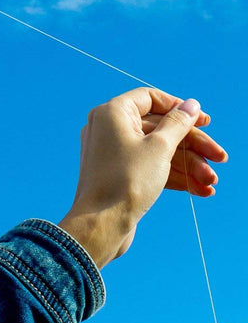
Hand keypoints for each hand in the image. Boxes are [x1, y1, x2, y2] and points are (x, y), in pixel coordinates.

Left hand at [58, 87, 227, 268]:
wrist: (101, 224)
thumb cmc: (128, 181)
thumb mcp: (160, 148)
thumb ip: (178, 123)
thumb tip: (191, 104)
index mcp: (112, 112)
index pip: (149, 98)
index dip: (179, 107)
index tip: (204, 121)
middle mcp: (109, 127)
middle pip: (159, 127)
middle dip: (192, 144)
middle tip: (221, 158)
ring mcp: (113, 151)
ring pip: (157, 150)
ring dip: (188, 165)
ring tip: (212, 183)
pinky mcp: (119, 173)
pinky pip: (149, 166)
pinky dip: (174, 176)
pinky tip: (201, 190)